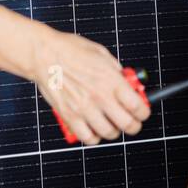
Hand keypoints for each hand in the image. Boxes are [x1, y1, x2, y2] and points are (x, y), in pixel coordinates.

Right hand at [31, 29, 150, 144]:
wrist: (43, 54)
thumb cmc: (69, 50)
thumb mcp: (101, 53)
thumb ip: (116, 70)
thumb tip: (127, 82)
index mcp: (111, 80)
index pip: (138, 106)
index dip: (144, 113)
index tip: (142, 112)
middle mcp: (100, 96)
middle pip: (127, 124)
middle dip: (133, 125)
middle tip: (132, 122)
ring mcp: (84, 108)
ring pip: (108, 133)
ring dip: (113, 131)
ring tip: (111, 124)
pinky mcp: (69, 116)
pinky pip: (87, 137)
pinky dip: (93, 137)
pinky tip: (93, 129)